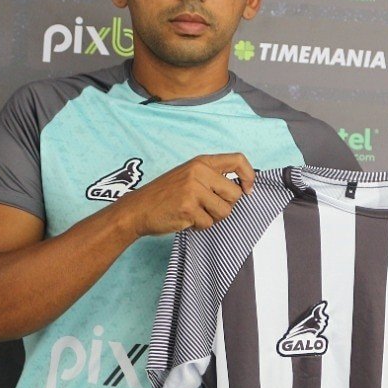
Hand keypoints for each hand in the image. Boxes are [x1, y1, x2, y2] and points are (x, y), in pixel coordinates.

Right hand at [111, 153, 254, 235]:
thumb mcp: (188, 175)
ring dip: (212, 218)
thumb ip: (211, 177)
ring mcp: (193, 190)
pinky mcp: (188, 208)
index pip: (238, 160)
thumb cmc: (164, 195)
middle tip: (208, 208)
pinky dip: (199, 226)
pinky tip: (186, 219)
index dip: (249, 176)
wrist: (138, 209)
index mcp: (201, 162)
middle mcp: (199, 172)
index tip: (247, 190)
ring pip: (225, 211)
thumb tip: (242, 189)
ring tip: (195, 213)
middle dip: (225, 206)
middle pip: (235, 194)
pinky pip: (209, 223)